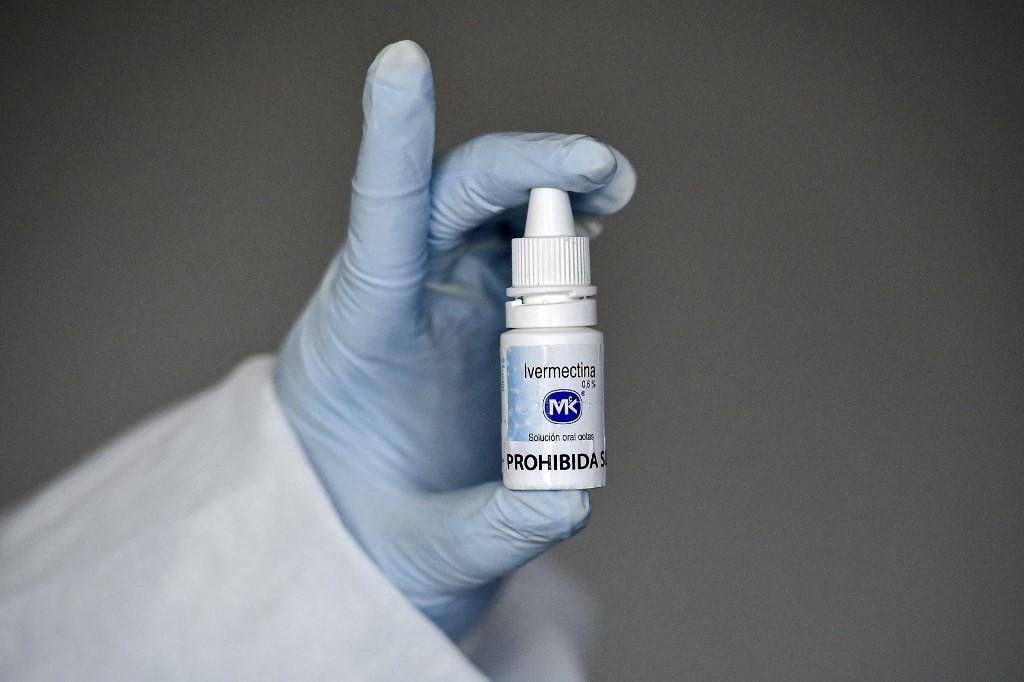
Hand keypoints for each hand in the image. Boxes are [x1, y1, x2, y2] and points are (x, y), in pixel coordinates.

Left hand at [274, 40, 635, 637]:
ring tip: (608, 193)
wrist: (366, 534)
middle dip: (528, 171)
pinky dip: (557, 228)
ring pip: (490, 207)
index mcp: (363, 339)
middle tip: (602, 180)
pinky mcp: (473, 303)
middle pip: (455, 195)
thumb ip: (498, 530)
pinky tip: (591, 228)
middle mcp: (399, 296)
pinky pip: (515, 244)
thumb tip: (573, 492)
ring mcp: (439, 294)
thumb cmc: (378, 538)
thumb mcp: (431, 556)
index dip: (394, 140)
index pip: (378, 222)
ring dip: (551, 189)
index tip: (402, 61)